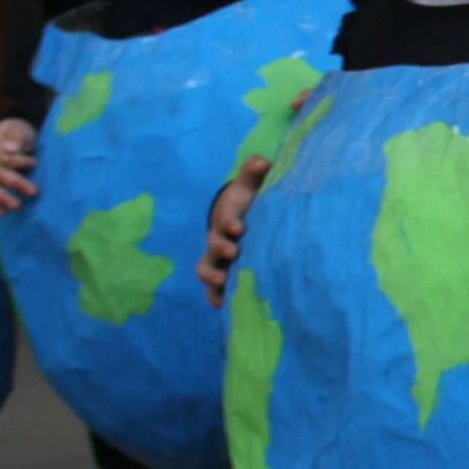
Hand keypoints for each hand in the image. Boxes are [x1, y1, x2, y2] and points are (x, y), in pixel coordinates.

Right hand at [0, 117, 37, 214]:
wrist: (7, 134)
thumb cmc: (16, 132)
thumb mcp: (19, 128)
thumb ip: (16, 136)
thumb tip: (9, 148)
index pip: (3, 158)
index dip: (19, 161)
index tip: (34, 162)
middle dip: (16, 183)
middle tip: (33, 191)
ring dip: (1, 198)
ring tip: (16, 206)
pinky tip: (1, 213)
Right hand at [200, 156, 270, 308]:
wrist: (244, 220)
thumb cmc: (251, 201)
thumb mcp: (252, 185)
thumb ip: (255, 171)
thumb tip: (262, 160)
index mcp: (228, 218)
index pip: (225, 220)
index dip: (229, 222)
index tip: (239, 227)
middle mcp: (219, 240)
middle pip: (212, 246)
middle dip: (220, 249)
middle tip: (233, 251)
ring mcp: (219, 260)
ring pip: (206, 269)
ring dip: (211, 276)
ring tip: (220, 282)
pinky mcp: (223, 275)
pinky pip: (214, 290)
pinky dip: (215, 297)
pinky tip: (222, 307)